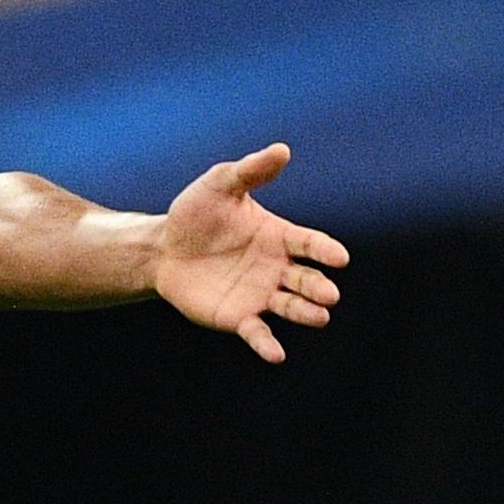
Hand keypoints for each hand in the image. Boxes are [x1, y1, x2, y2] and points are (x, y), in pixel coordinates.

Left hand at [153, 143, 347, 363]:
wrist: (163, 248)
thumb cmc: (195, 214)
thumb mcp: (219, 186)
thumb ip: (250, 172)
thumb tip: (282, 149)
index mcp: (279, 237)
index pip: (310, 243)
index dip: (325, 251)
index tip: (340, 257)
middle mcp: (277, 269)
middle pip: (306, 280)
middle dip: (319, 287)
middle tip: (329, 294)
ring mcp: (260, 295)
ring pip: (291, 307)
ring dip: (305, 312)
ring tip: (319, 315)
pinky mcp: (239, 317)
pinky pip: (258, 332)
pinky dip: (267, 344)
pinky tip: (276, 354)